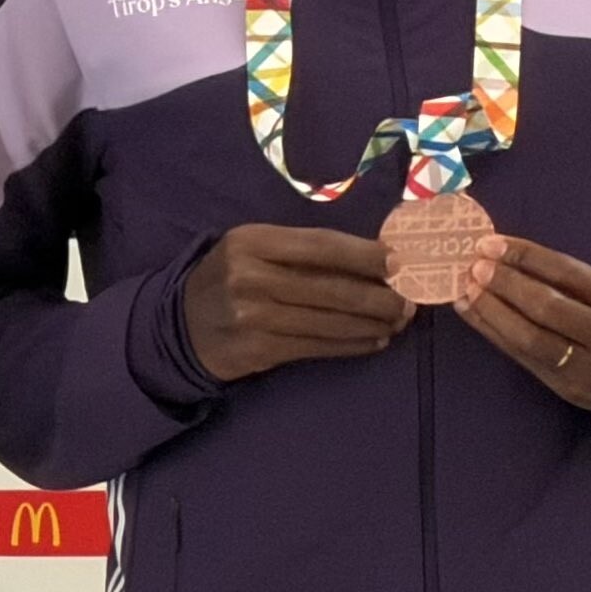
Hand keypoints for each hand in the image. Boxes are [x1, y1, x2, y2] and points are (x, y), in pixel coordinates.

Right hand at [181, 222, 414, 381]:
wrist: (179, 326)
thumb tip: (371, 260)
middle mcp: (251, 276)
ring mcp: (254, 316)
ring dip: (372, 323)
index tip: (400, 262)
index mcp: (252, 242)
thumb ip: (300, 252)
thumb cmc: (229, 278)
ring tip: (398, 322)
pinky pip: (318, 347)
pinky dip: (351, 345)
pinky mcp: (259, 349)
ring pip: (330, 321)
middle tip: (410, 301)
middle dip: (379, 296)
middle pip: (331, 287)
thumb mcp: (253, 250)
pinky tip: (373, 341)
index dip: (365, 255)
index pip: (321, 246)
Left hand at [458, 234, 590, 410]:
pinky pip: (522, 358)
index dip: (528, 257)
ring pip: (530, 339)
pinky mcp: (567, 390)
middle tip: (476, 267)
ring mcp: (590, 371)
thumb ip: (573, 278)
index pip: (572, 275)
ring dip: (492, 311)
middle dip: (507, 285)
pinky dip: (493, 333)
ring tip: (468, 289)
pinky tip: (473, 313)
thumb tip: (507, 254)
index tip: (492, 244)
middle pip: (549, 309)